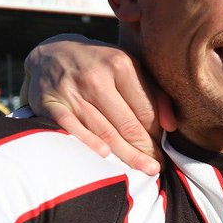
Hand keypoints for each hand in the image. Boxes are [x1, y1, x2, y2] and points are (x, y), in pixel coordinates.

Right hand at [23, 34, 175, 174]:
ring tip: (145, 168)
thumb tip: (171, 126)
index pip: (145, 109)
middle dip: (146, 149)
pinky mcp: (51, 104)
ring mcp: (72, 91)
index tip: (164, 150)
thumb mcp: (127, 67)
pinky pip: (74, 129)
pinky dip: (90, 143)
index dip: (156, 133)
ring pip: (105, 132)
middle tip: (158, 167)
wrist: (51, 54)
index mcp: (120, 64)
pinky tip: (106, 156)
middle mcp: (96, 77)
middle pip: (127, 124)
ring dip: (127, 154)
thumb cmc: (98, 65)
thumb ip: (153, 93)